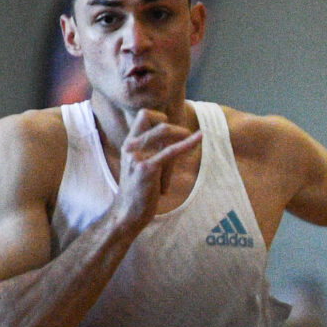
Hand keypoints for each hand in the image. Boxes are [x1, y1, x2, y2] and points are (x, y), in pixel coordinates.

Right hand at [112, 108, 202, 227]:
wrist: (127, 211)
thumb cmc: (137, 190)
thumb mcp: (139, 165)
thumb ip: (149, 151)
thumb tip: (169, 140)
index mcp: (128, 144)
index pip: (142, 115)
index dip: (159, 114)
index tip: (171, 124)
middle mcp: (130, 146)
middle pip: (152, 118)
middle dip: (172, 122)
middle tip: (185, 133)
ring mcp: (138, 156)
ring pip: (163, 131)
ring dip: (181, 131)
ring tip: (192, 137)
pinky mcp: (148, 168)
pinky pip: (172, 150)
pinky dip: (188, 143)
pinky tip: (199, 138)